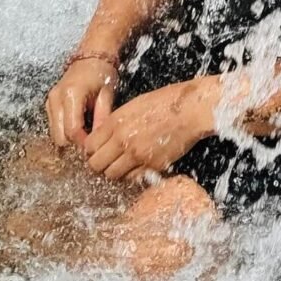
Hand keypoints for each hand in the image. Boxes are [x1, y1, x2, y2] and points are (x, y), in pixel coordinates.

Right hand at [46, 57, 117, 148]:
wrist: (91, 57)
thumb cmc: (102, 73)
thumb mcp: (107, 94)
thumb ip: (102, 117)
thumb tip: (99, 140)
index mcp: (72, 94)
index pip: (73, 130)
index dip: (83, 142)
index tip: (95, 146)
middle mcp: (56, 98)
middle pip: (59, 136)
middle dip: (75, 143)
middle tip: (91, 144)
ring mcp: (50, 101)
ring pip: (54, 134)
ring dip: (68, 139)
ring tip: (85, 136)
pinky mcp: (49, 104)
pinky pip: (53, 126)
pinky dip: (64, 131)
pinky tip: (79, 129)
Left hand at [83, 78, 217, 183]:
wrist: (191, 109)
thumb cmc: (166, 102)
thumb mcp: (134, 105)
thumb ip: (115, 122)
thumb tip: (103, 136)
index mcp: (116, 122)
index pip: (89, 146)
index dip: (92, 150)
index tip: (97, 150)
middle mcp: (123, 140)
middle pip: (96, 165)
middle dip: (99, 163)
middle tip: (107, 160)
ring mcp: (137, 155)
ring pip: (112, 175)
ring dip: (115, 171)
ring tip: (123, 163)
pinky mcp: (152, 165)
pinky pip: (132, 178)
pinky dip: (132, 175)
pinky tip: (138, 165)